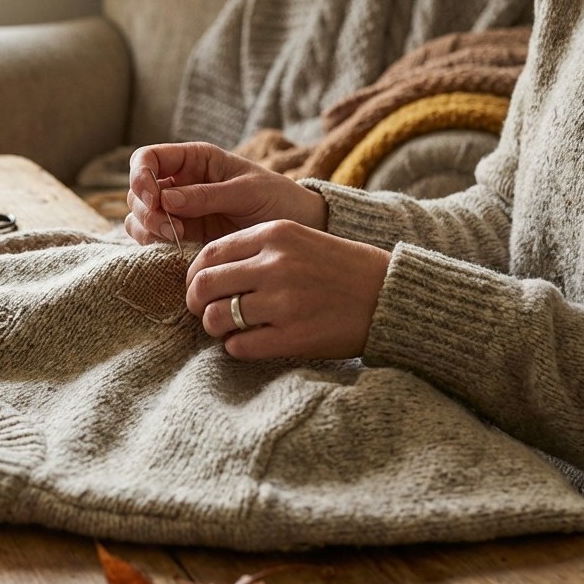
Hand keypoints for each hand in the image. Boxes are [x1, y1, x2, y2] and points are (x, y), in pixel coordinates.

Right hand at [124, 142, 327, 245]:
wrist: (297, 228)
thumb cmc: (278, 199)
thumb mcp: (248, 192)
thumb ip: (207, 195)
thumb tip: (165, 199)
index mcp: (195, 160)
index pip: (148, 158)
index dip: (141, 175)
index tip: (153, 198)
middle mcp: (181, 182)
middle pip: (138, 190)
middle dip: (145, 208)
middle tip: (171, 227)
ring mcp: (179, 210)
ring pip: (139, 216)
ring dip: (147, 227)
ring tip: (176, 237)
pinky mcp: (183, 236)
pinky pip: (152, 238)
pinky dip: (154, 243)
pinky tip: (176, 247)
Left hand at [185, 220, 390, 359]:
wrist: (389, 295)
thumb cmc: (340, 268)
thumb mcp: (298, 240)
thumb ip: (255, 248)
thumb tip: (205, 270)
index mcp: (275, 235)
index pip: (209, 254)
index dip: (194, 275)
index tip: (198, 287)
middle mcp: (276, 265)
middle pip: (204, 285)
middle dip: (195, 302)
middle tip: (203, 311)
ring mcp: (284, 302)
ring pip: (216, 318)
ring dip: (214, 328)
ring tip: (229, 329)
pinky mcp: (294, 337)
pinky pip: (239, 347)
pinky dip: (236, 348)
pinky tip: (250, 342)